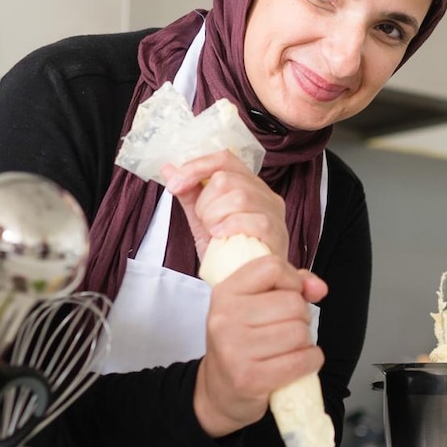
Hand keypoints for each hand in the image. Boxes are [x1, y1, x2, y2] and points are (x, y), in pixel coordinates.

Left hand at [163, 151, 288, 262]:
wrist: (243, 287)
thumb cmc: (228, 253)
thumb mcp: (202, 220)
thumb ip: (188, 194)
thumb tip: (168, 168)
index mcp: (249, 185)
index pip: (225, 159)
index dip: (196, 167)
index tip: (174, 184)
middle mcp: (265, 194)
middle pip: (227, 178)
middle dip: (204, 202)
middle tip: (204, 222)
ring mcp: (274, 213)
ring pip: (239, 196)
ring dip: (215, 216)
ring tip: (214, 233)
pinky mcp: (278, 233)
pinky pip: (253, 220)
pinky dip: (230, 227)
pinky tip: (222, 237)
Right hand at [194, 257, 327, 437]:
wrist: (219, 391)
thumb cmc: (241, 343)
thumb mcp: (254, 306)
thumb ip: (290, 286)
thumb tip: (319, 288)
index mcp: (224, 293)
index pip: (271, 267)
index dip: (292, 279)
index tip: (290, 294)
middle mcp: (225, 319)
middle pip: (293, 303)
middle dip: (301, 317)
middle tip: (287, 329)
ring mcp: (235, 350)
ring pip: (299, 332)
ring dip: (305, 342)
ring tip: (288, 348)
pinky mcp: (250, 379)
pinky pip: (302, 361)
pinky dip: (311, 361)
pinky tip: (299, 363)